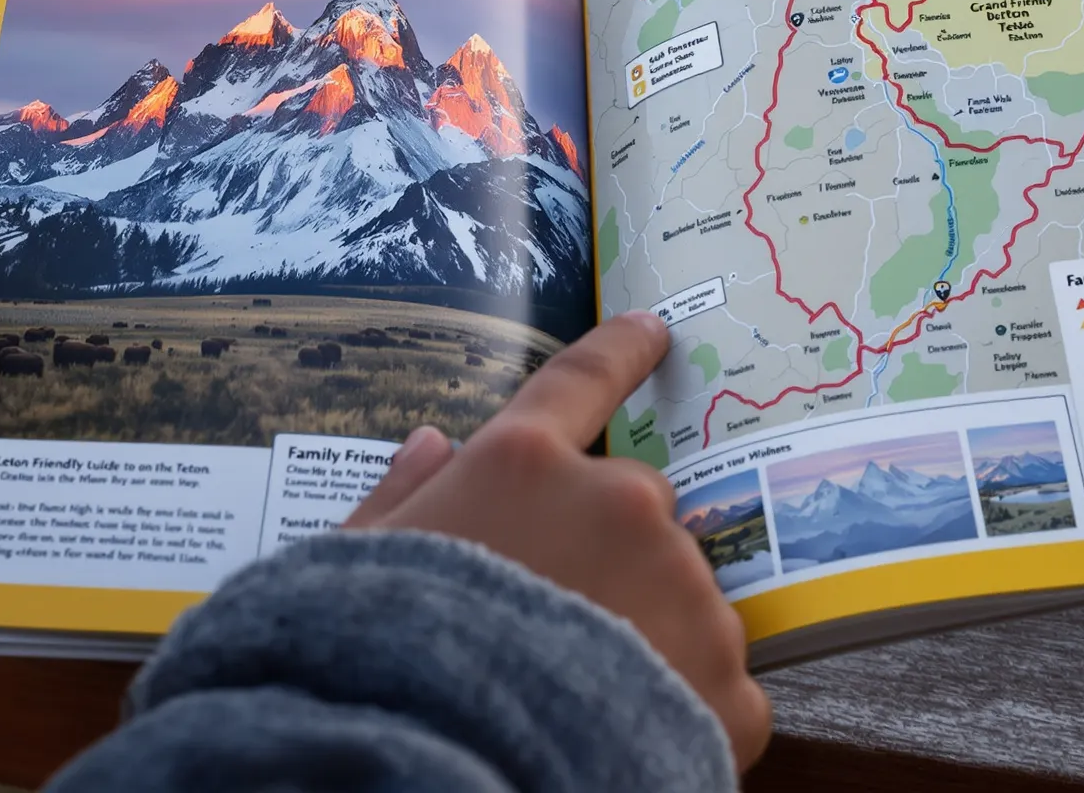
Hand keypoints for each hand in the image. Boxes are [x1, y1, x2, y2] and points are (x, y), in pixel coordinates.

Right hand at [345, 311, 771, 768]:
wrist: (438, 773)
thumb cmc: (378, 667)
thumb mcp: (358, 570)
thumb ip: (402, 500)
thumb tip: (432, 447)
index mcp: (523, 465)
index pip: (580, 382)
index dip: (619, 354)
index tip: (653, 334)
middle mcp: (619, 505)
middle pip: (636, 510)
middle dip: (610, 556)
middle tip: (557, 623)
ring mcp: (683, 589)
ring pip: (680, 599)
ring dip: (648, 633)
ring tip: (579, 698)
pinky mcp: (725, 681)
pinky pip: (716, 687)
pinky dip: (684, 711)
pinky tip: (623, 739)